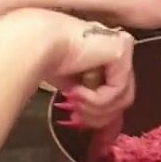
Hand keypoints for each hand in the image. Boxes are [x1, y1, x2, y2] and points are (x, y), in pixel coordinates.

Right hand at [42, 15, 134, 129]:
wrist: (37, 43)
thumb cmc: (45, 59)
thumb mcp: (74, 84)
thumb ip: (90, 96)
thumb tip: (96, 117)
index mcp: (107, 51)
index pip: (117, 90)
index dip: (98, 113)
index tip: (75, 118)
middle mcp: (118, 46)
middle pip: (122, 96)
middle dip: (98, 115)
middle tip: (75, 116)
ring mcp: (123, 46)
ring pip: (123, 97)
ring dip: (95, 109)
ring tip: (75, 104)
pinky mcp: (122, 50)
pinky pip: (118, 89)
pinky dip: (96, 99)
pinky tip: (76, 90)